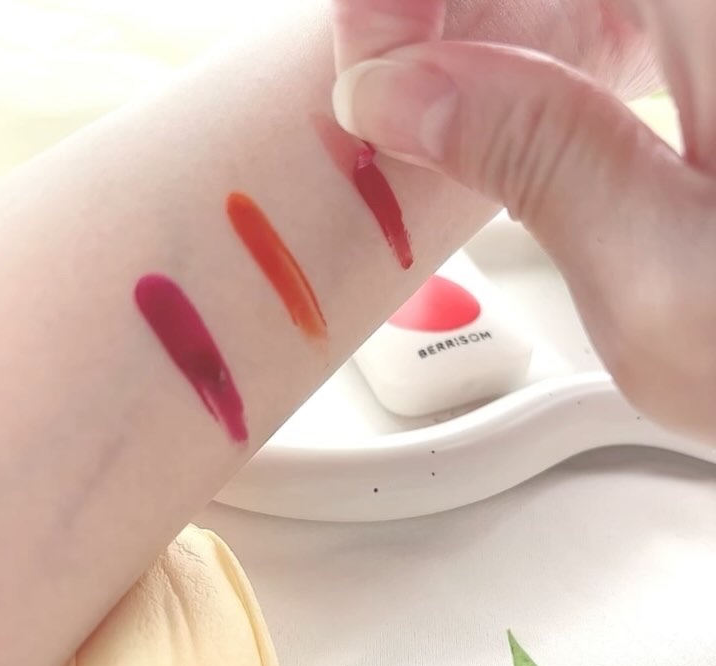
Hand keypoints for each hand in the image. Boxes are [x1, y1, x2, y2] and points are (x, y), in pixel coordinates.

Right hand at [331, 0, 715, 442]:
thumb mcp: (655, 281)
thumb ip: (529, 156)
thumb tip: (400, 90)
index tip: (368, 53)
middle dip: (457, 8)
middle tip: (385, 78)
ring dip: (498, 27)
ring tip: (430, 103)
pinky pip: (636, 21)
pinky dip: (563, 48)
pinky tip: (511, 101)